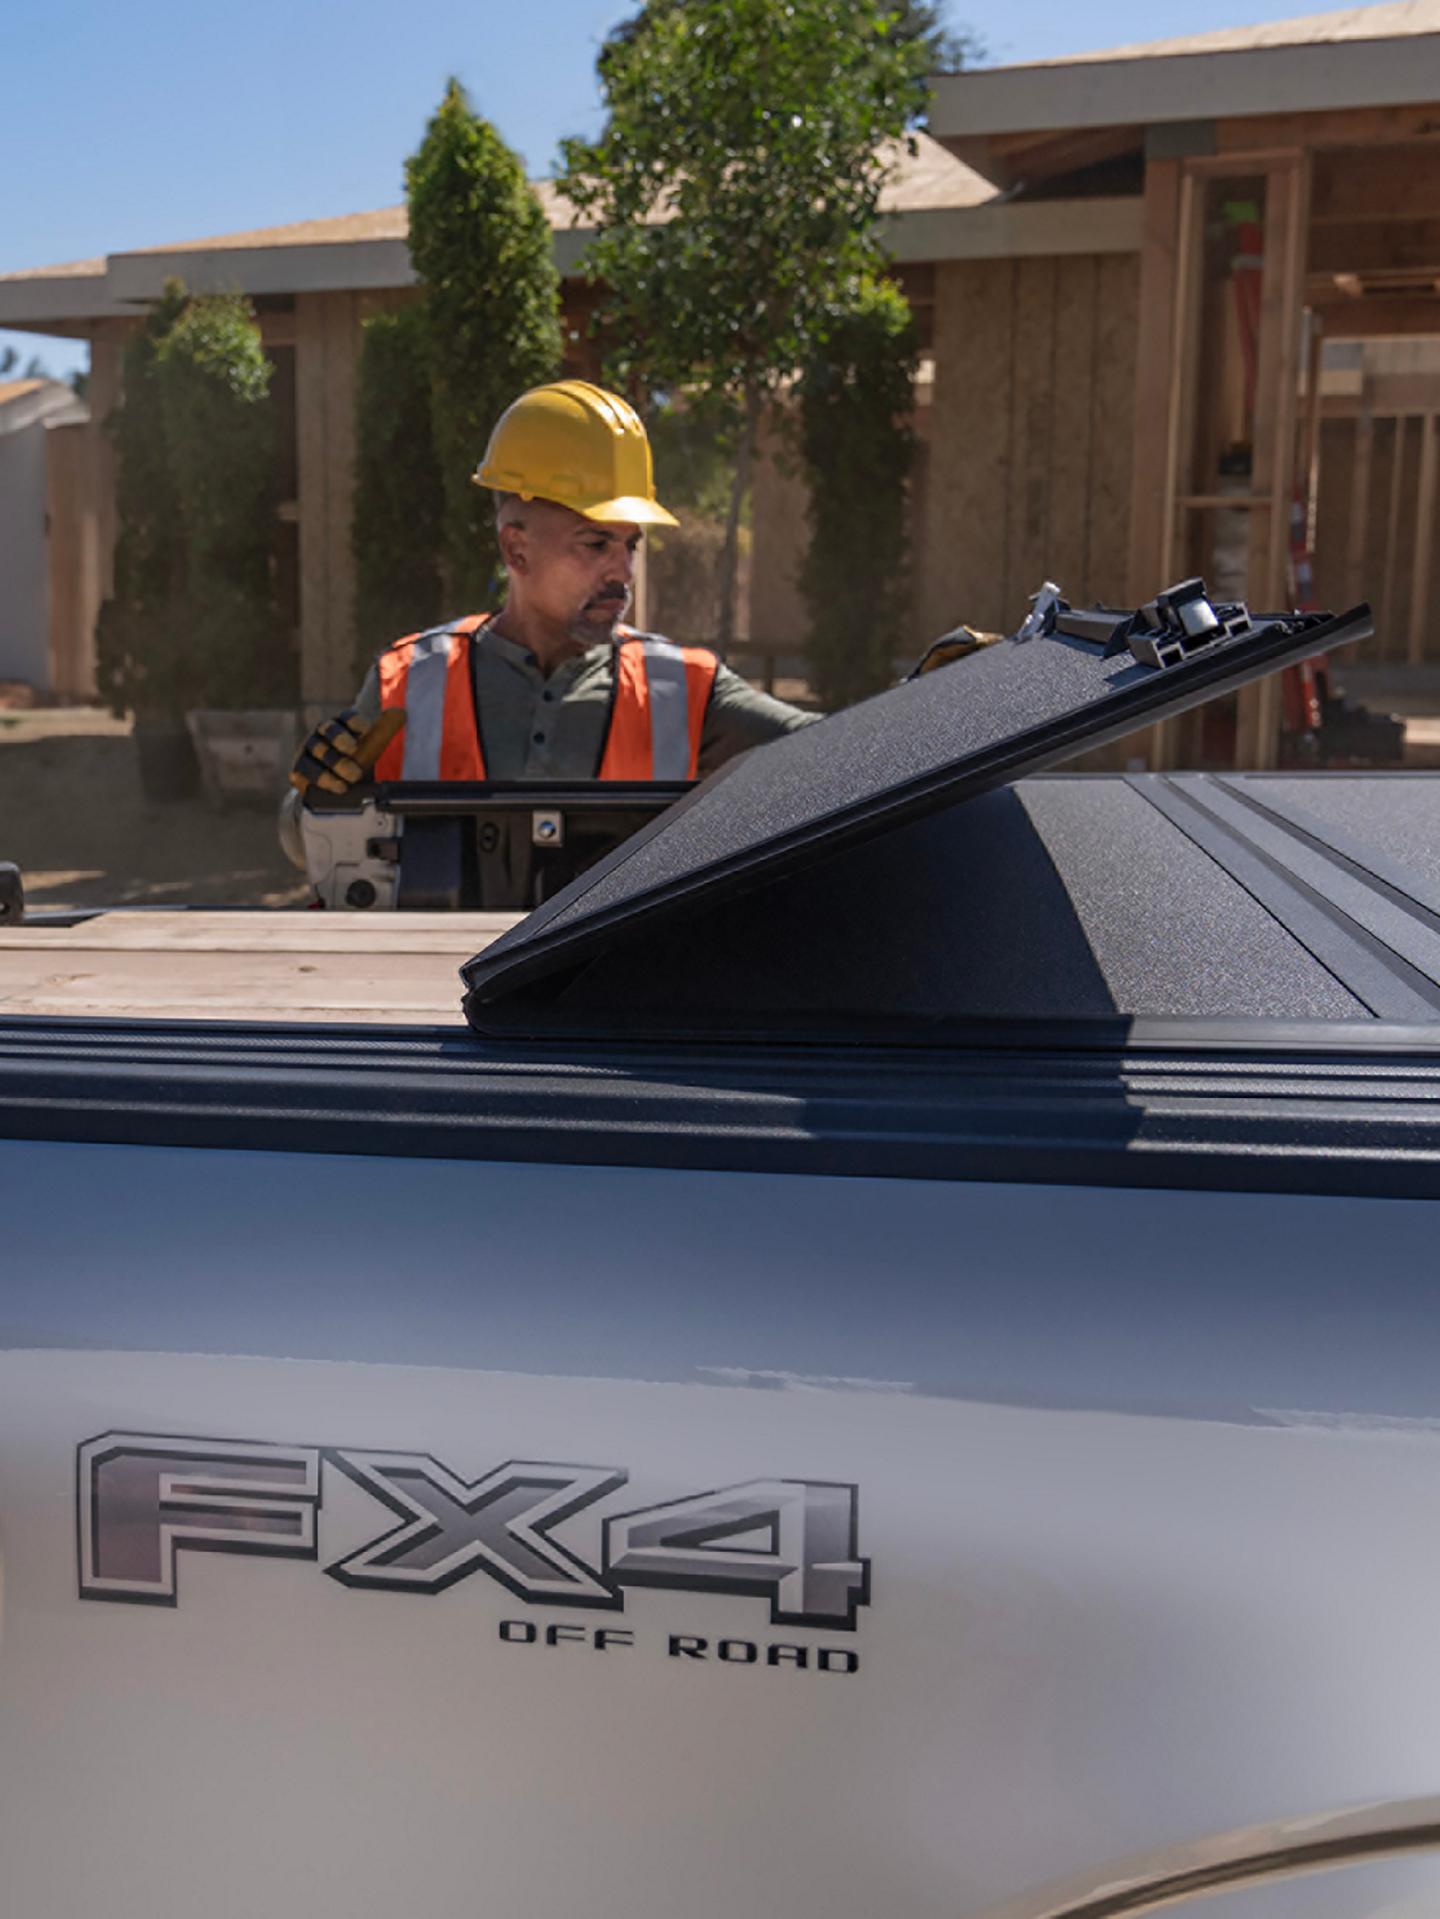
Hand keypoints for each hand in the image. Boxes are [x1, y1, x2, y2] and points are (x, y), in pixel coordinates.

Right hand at [289, 708, 406, 794]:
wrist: (335, 788)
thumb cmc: (356, 762)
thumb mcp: (371, 748)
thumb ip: (383, 732)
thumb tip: (400, 713)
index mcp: (342, 724)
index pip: (347, 717)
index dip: (355, 722)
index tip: (365, 731)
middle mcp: (322, 733)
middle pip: (329, 730)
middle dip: (342, 740)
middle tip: (354, 751)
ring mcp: (308, 750)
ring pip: (317, 751)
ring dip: (333, 764)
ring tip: (350, 779)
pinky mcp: (299, 769)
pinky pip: (305, 771)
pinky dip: (321, 780)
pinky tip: (337, 787)